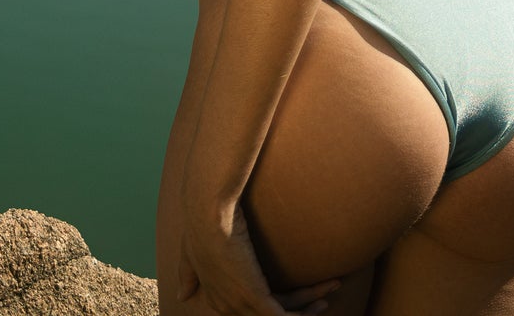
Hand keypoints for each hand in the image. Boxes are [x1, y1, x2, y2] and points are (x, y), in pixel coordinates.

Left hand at [177, 183, 339, 315]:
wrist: (207, 208)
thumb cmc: (200, 218)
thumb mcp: (191, 252)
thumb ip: (188, 273)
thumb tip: (181, 294)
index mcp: (217, 297)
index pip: (255, 307)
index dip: (280, 304)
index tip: (301, 294)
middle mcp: (228, 307)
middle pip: (272, 315)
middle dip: (301, 307)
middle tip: (323, 296)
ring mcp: (240, 305)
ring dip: (309, 306)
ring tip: (332, 287)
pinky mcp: (254, 298)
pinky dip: (305, 313)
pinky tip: (323, 299)